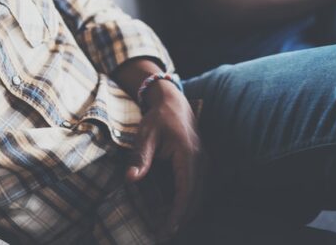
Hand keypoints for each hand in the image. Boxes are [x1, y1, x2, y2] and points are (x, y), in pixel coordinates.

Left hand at [126, 82, 205, 238]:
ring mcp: (204, 164)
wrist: (174, 103)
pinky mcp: (202, 166)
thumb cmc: (158, 118)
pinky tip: (171, 211)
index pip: (186, 191)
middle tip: (163, 234)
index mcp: (189, 155)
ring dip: (184, 212)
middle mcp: (202, 161)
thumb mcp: (145, 134)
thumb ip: (140, 157)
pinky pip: (196, 189)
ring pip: (198, 196)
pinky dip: (186, 202)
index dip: (177, 213)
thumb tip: (131, 178)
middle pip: (195, 199)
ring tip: (165, 227)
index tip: (168, 229)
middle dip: (181, 219)